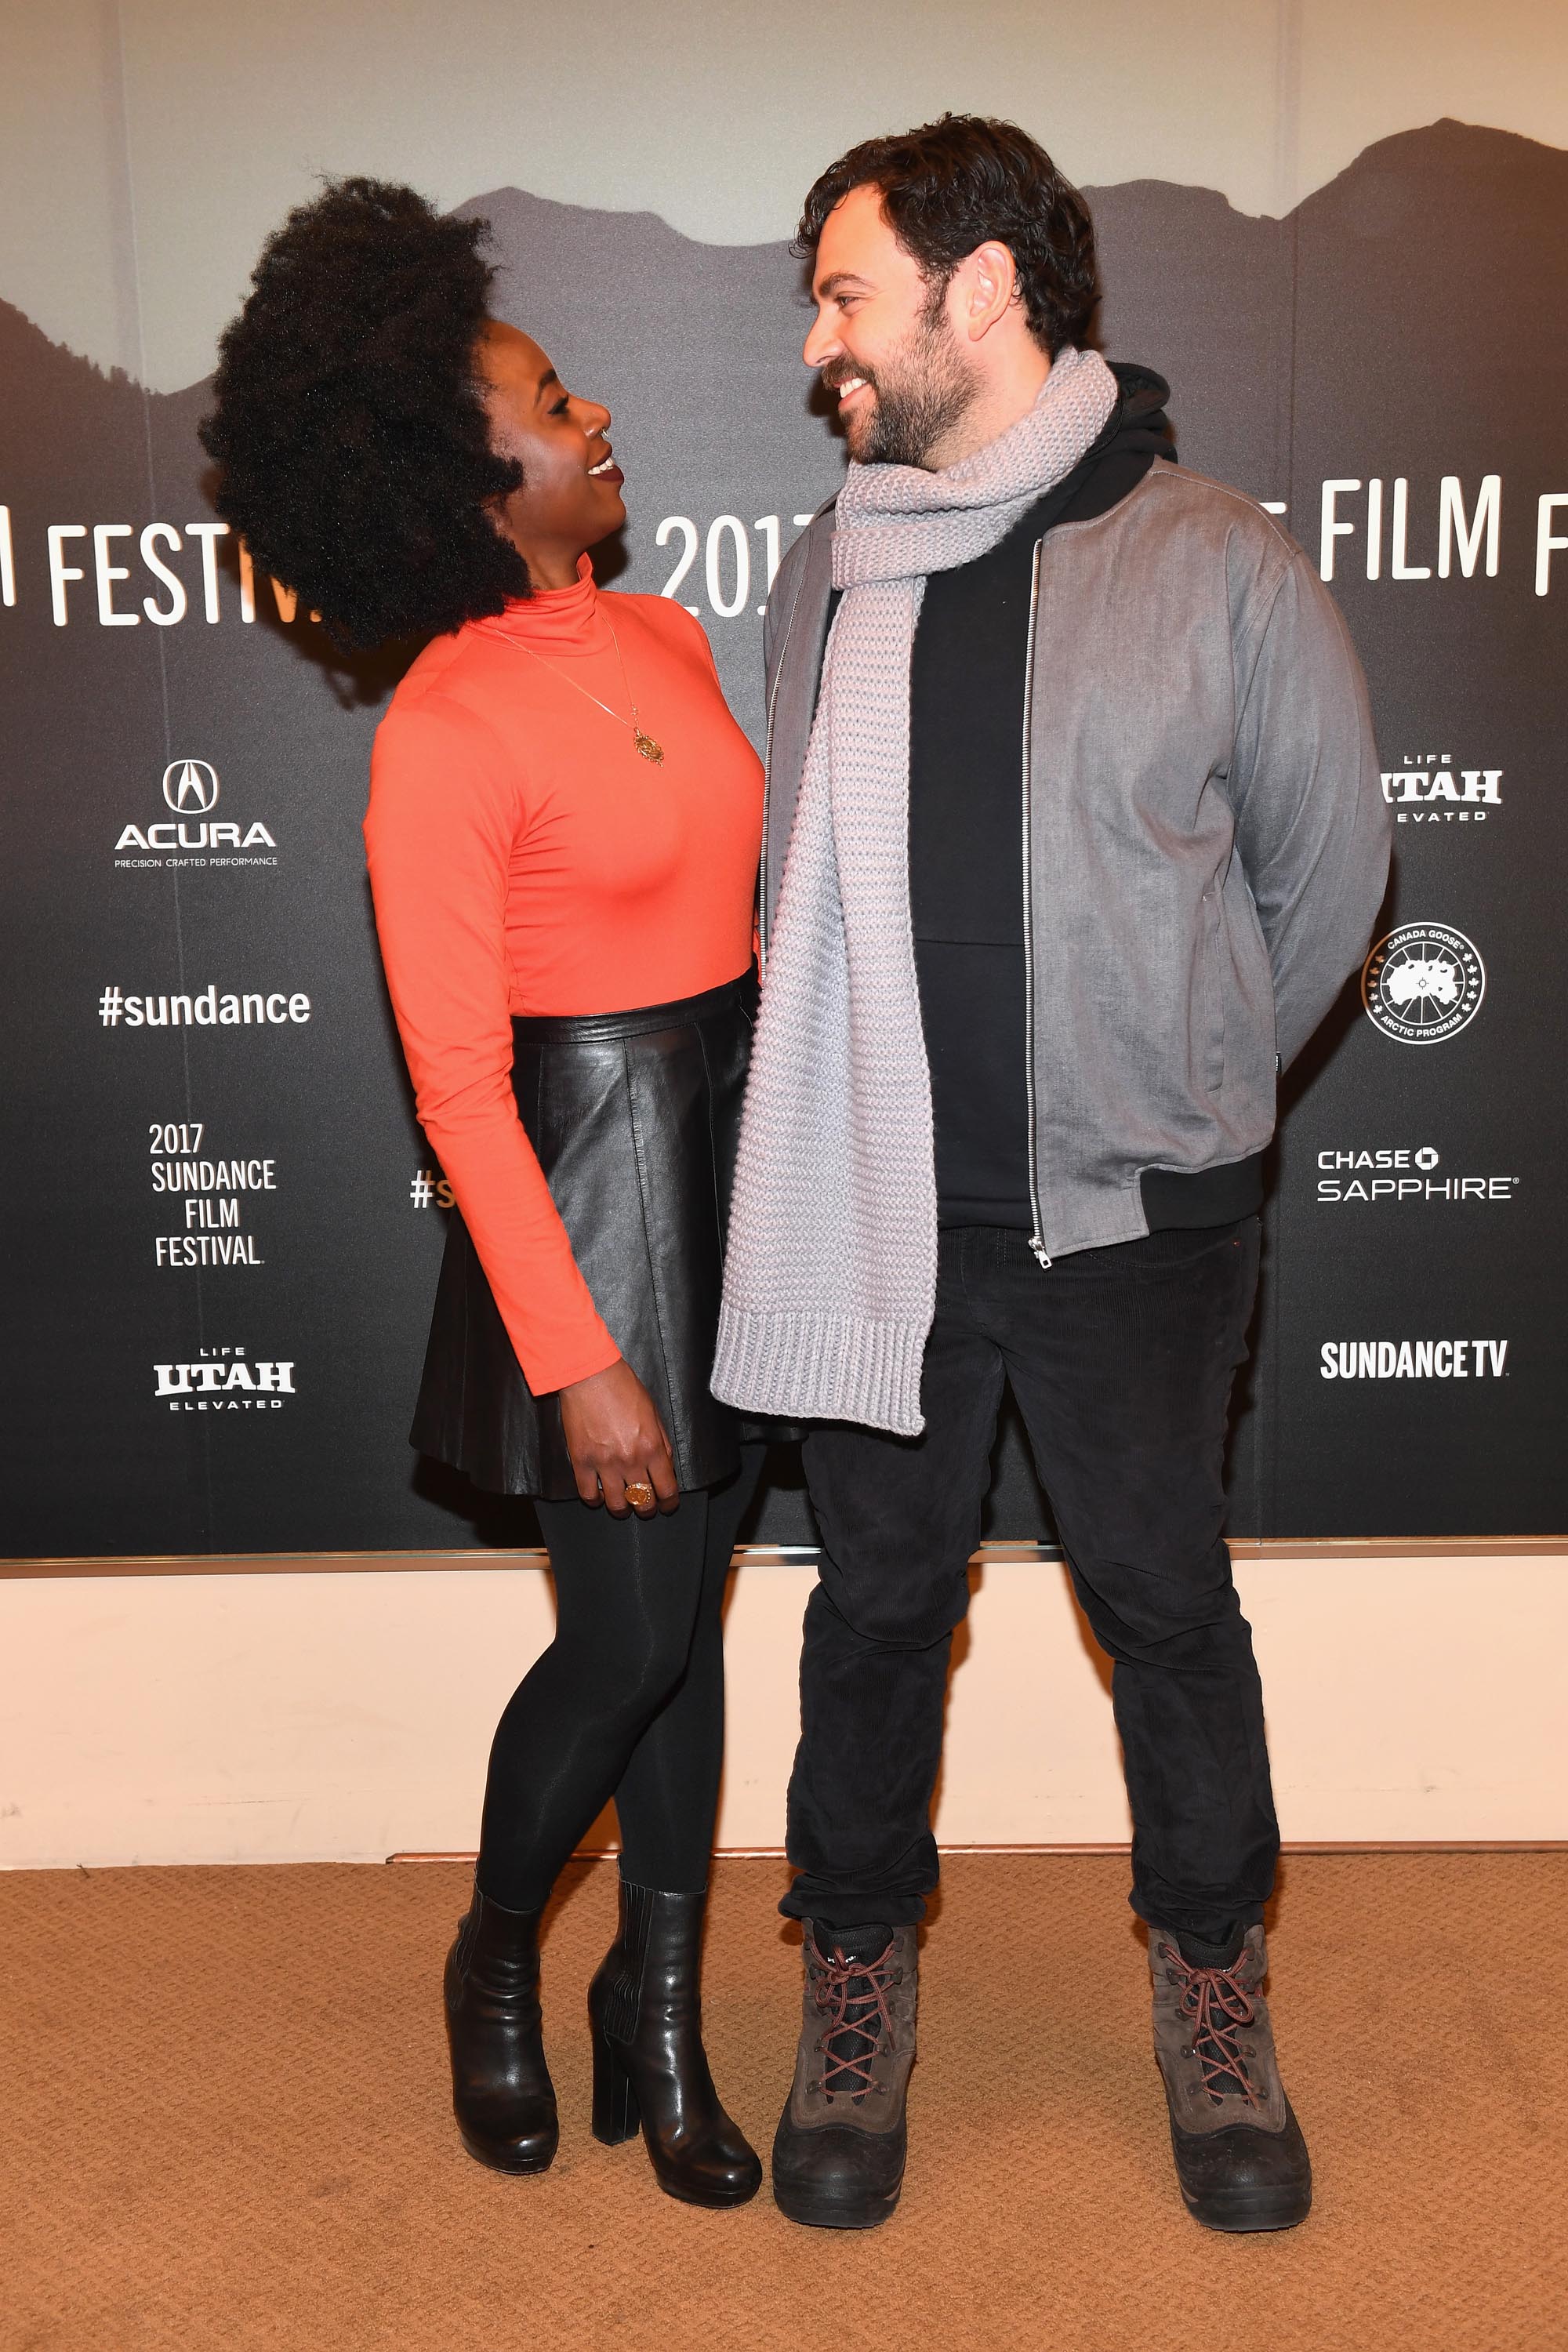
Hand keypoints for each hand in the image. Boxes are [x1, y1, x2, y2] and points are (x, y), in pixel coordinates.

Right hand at [558, 1358, 678, 1516]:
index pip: (666, 1489)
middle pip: (643, 1501)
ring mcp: (604, 1463)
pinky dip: (595, 1500)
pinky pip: (588, 1494)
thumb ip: (661, 1442)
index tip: (667, 1505)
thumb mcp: (653, 1413)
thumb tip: (665, 1465)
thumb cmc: (623, 1388)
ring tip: (622, 1506)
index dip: (669, 1503)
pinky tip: (599, 1495)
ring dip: (622, 1510)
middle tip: (645, 1507)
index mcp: (652, 1447)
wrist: (590, 1376)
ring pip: (616, 1505)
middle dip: (647, 1509)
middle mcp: (630, 1460)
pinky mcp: (581, 1461)